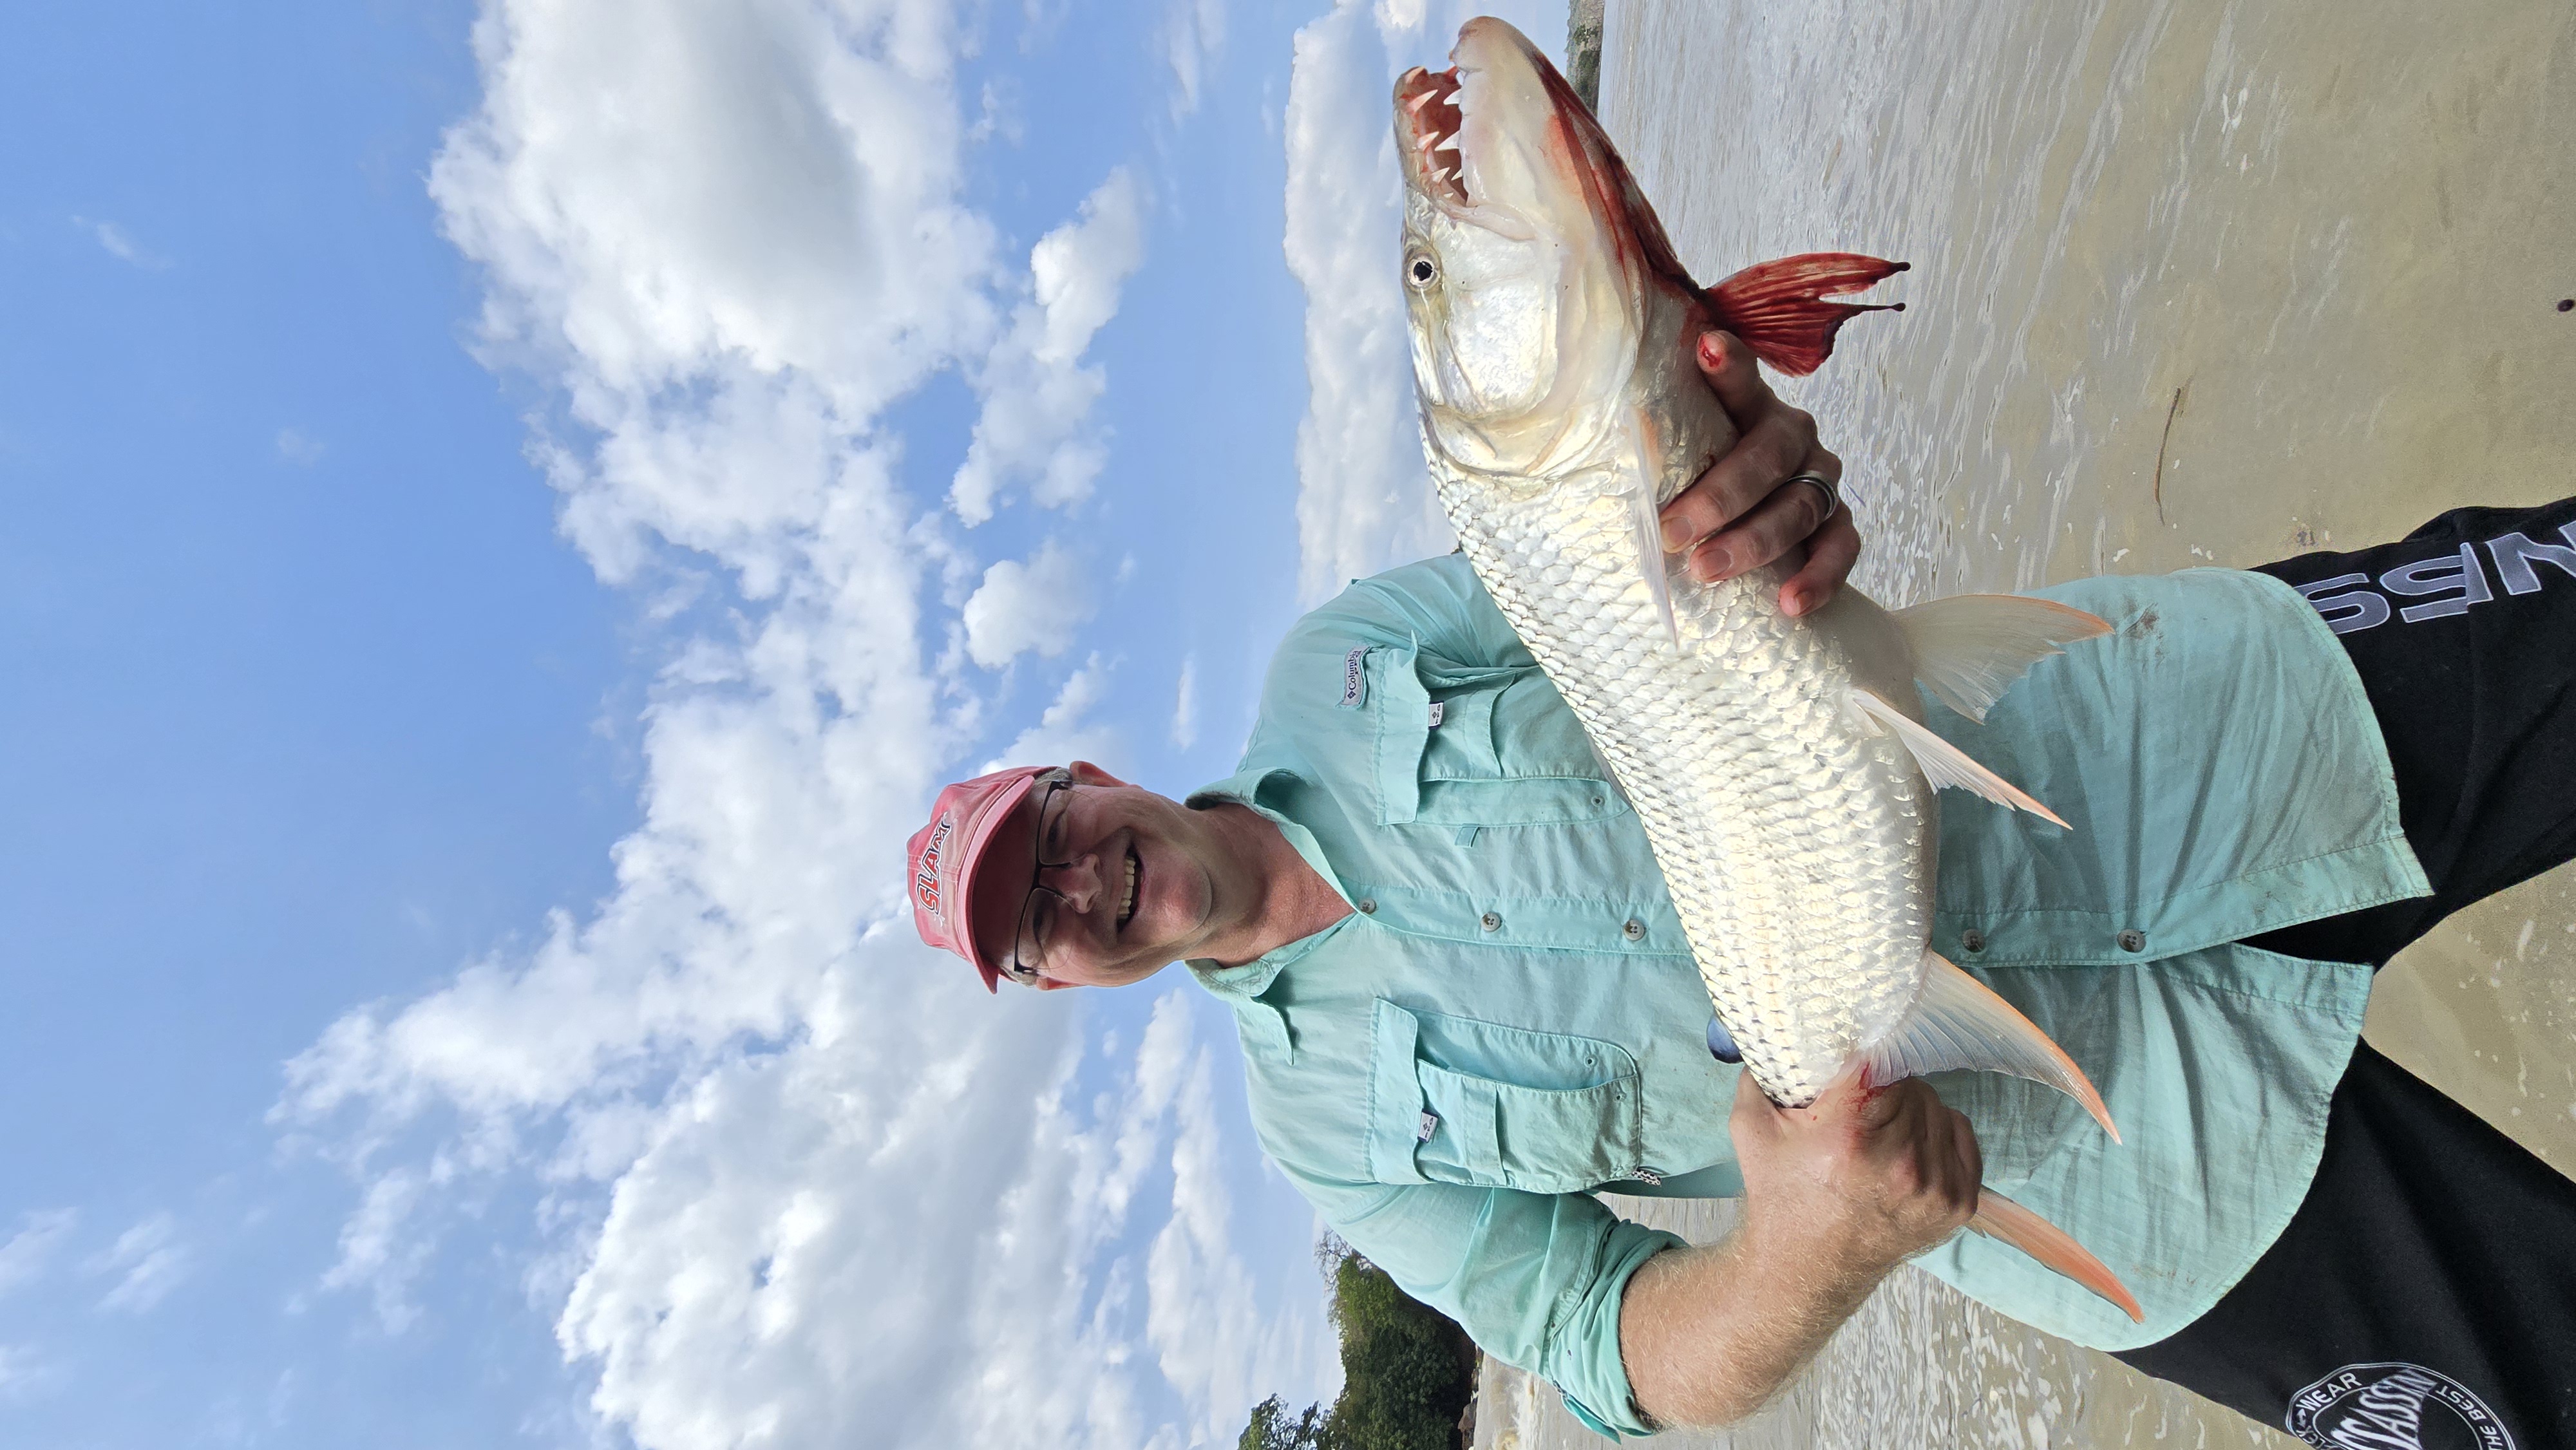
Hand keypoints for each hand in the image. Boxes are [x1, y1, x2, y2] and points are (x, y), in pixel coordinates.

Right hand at [1616, 1072, 1980, 1427]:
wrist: (1805, 1269)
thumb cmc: (1779, 1193)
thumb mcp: (1750, 1126)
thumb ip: (1766, 1069)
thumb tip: (1788, 1028)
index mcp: (1846, 1137)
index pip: (1879, 1063)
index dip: (1864, 1062)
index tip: (1852, 1069)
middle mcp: (1898, 1162)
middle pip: (1909, 1084)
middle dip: (1885, 1088)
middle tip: (1859, 1107)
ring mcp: (1933, 1186)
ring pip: (1937, 1105)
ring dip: (1912, 1109)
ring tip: (1881, 1132)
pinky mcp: (1958, 1204)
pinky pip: (1961, 1133)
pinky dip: (1938, 1131)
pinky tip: (1909, 1147)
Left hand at [1656, 331, 1859, 616]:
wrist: (1742, 520)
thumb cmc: (1694, 480)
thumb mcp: (1668, 455)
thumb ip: (1638, 443)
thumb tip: (1553, 443)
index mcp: (1750, 407)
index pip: (1741, 380)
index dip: (1729, 366)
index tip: (1706, 347)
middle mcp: (1792, 435)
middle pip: (1767, 458)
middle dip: (1719, 498)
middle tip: (1671, 533)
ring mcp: (1820, 479)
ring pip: (1801, 506)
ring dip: (1755, 542)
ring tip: (1708, 571)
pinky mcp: (1838, 523)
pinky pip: (1842, 548)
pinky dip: (1820, 577)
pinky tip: (1790, 604)